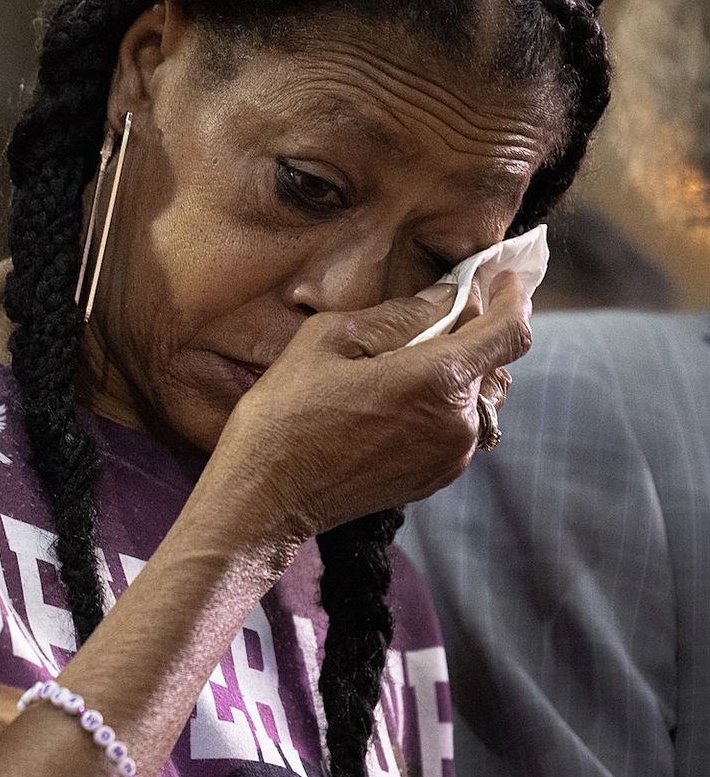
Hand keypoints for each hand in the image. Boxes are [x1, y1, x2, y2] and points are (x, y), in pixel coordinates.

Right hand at [206, 271, 531, 542]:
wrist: (265, 498)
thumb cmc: (284, 415)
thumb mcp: (326, 341)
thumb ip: (397, 315)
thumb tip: (444, 298)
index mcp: (435, 380)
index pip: (508, 331)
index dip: (512, 297)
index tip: (502, 278)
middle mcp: (457, 421)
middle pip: (488, 361)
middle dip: (464, 334)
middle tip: (416, 322)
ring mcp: (450, 455)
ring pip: (472, 394)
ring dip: (448, 372)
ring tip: (392, 369)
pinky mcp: (435, 477)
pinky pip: (455, 426)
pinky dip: (436, 404)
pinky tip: (386, 405)